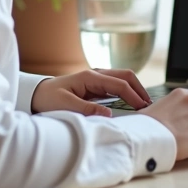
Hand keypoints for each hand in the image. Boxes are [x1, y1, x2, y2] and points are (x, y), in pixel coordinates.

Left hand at [30, 69, 151, 116]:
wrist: (38, 94)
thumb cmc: (49, 98)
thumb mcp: (65, 105)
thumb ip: (86, 109)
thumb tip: (108, 113)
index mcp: (90, 77)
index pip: (119, 84)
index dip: (133, 96)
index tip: (143, 109)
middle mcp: (96, 74)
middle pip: (126, 76)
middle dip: (140, 89)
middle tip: (150, 105)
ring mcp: (97, 78)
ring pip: (123, 78)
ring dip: (135, 89)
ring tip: (145, 105)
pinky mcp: (97, 84)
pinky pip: (117, 85)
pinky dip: (128, 91)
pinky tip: (133, 103)